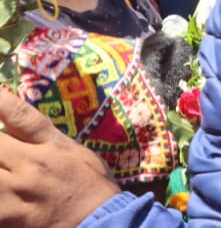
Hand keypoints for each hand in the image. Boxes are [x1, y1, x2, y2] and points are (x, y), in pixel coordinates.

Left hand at [0, 88, 120, 226]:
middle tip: (0, 145)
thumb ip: (39, 134)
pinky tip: (0, 188)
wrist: (101, 222)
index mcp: (48, 147)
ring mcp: (14, 197)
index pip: (18, 116)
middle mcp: (29, 168)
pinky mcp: (7, 221)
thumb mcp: (71, 150)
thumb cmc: (89, 183)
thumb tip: (8, 112)